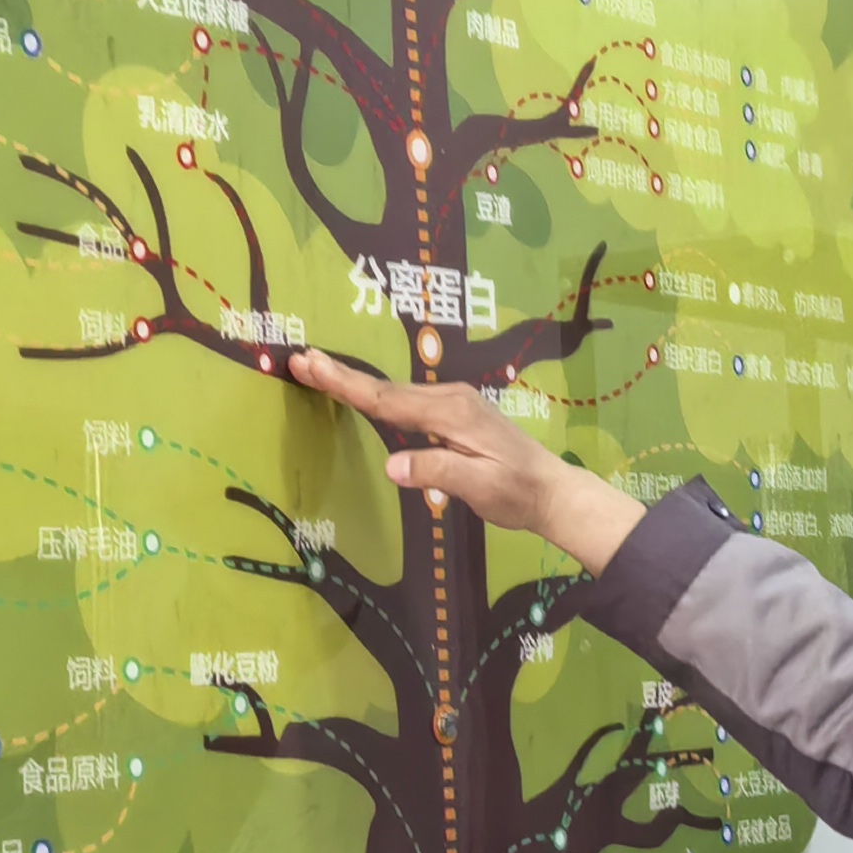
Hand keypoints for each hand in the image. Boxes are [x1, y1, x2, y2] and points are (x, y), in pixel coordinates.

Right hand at [287, 350, 644, 569]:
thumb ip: (438, 471)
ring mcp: (455, 402)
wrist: (551, 490)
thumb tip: (393, 465)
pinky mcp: (456, 411)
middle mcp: (451, 399)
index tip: (311, 365)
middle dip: (342, 375)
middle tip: (301, 360)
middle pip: (386, 389)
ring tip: (319, 370)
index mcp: (452, 413)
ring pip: (396, 392)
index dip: (346, 384)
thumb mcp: (479, 488)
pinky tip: (362, 392)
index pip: (388, 400)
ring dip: (357, 382)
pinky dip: (379, 394)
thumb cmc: (517, 493)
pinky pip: (408, 400)